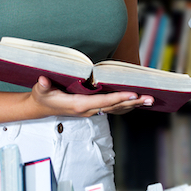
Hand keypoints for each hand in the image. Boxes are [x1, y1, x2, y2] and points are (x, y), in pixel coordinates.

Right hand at [31, 75, 152, 117]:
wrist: (42, 107)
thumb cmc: (43, 97)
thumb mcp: (40, 91)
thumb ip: (42, 86)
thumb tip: (43, 80)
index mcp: (79, 105)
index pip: (102, 101)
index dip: (118, 98)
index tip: (133, 94)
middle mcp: (88, 109)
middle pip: (115, 107)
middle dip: (133, 102)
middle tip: (150, 98)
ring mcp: (92, 110)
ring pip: (116, 109)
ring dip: (133, 105)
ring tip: (150, 100)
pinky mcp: (93, 108)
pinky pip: (113, 108)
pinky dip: (126, 105)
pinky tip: (137, 101)